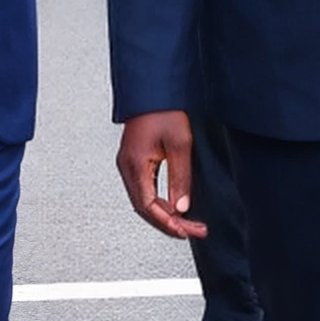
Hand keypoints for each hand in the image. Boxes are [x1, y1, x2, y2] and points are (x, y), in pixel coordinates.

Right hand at [116, 110, 206, 240]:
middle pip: (143, 208)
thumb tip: (181, 207)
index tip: (188, 231)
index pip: (148, 206)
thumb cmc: (164, 110)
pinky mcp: (134, 161)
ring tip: (186, 222)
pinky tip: (172, 206)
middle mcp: (127, 167)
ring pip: (142, 201)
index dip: (168, 223)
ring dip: (163, 214)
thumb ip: (180, 178)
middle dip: (168, 223)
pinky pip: (143, 190)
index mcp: (135, 164)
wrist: (152, 90)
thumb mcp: (180, 144)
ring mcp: (128, 164)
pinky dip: (157, 202)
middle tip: (192, 230)